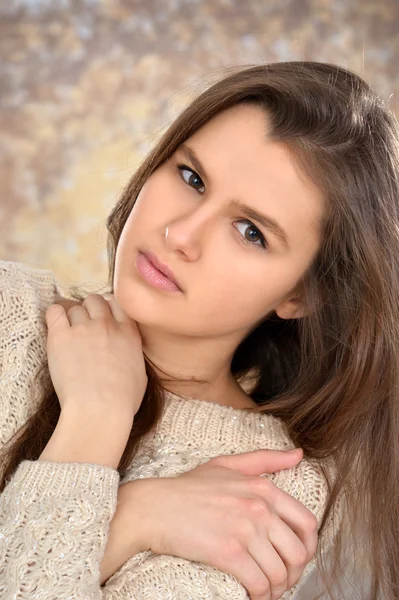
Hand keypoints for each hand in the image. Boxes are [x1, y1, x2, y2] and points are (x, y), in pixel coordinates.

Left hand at [45, 293, 147, 419]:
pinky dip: (55, 316)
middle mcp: (107, 324)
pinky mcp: (60, 336)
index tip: (104, 321)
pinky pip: (54, 312)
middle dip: (90, 311)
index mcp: (128, 332)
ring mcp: (83, 328)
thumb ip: (133, 353)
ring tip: (70, 337)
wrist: (99, 409)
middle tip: (85, 328)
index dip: (109, 310)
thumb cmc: (122, 400)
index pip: (117, 304)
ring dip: (73, 319)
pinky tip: (56, 327)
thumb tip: (127, 350)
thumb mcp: (141, 373)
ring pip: (75, 308)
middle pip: (95, 300)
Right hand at [115, 449, 317, 599]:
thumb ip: (266, 458)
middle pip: (298, 553)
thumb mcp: (228, 464)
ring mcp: (245, 530)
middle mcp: (259, 508)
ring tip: (264, 590)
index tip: (294, 558)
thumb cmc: (189, 487)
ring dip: (276, 589)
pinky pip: (259, 584)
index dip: (307, 548)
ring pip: (280, 573)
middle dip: (293, 574)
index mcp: (263, 488)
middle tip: (279, 580)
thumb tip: (299, 454)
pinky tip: (251, 596)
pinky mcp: (228, 553)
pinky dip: (259, 596)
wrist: (154, 507)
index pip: (307, 524)